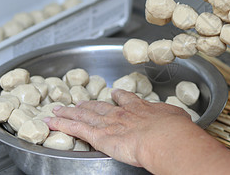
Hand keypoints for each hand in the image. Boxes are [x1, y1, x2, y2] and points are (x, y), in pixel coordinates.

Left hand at [44, 89, 191, 166]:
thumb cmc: (174, 128)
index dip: (118, 97)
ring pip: (84, 116)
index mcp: (140, 109)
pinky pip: (75, 128)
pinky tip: (51, 120)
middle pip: (100, 107)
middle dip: (88, 104)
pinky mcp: (98, 135)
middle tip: (80, 102)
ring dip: (70, 112)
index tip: (113, 93)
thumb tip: (178, 119)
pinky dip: (61, 123)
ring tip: (59, 109)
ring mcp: (108, 123)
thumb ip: (172, 116)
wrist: (164, 136)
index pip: (126, 100)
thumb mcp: (177, 117)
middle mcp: (121, 113)